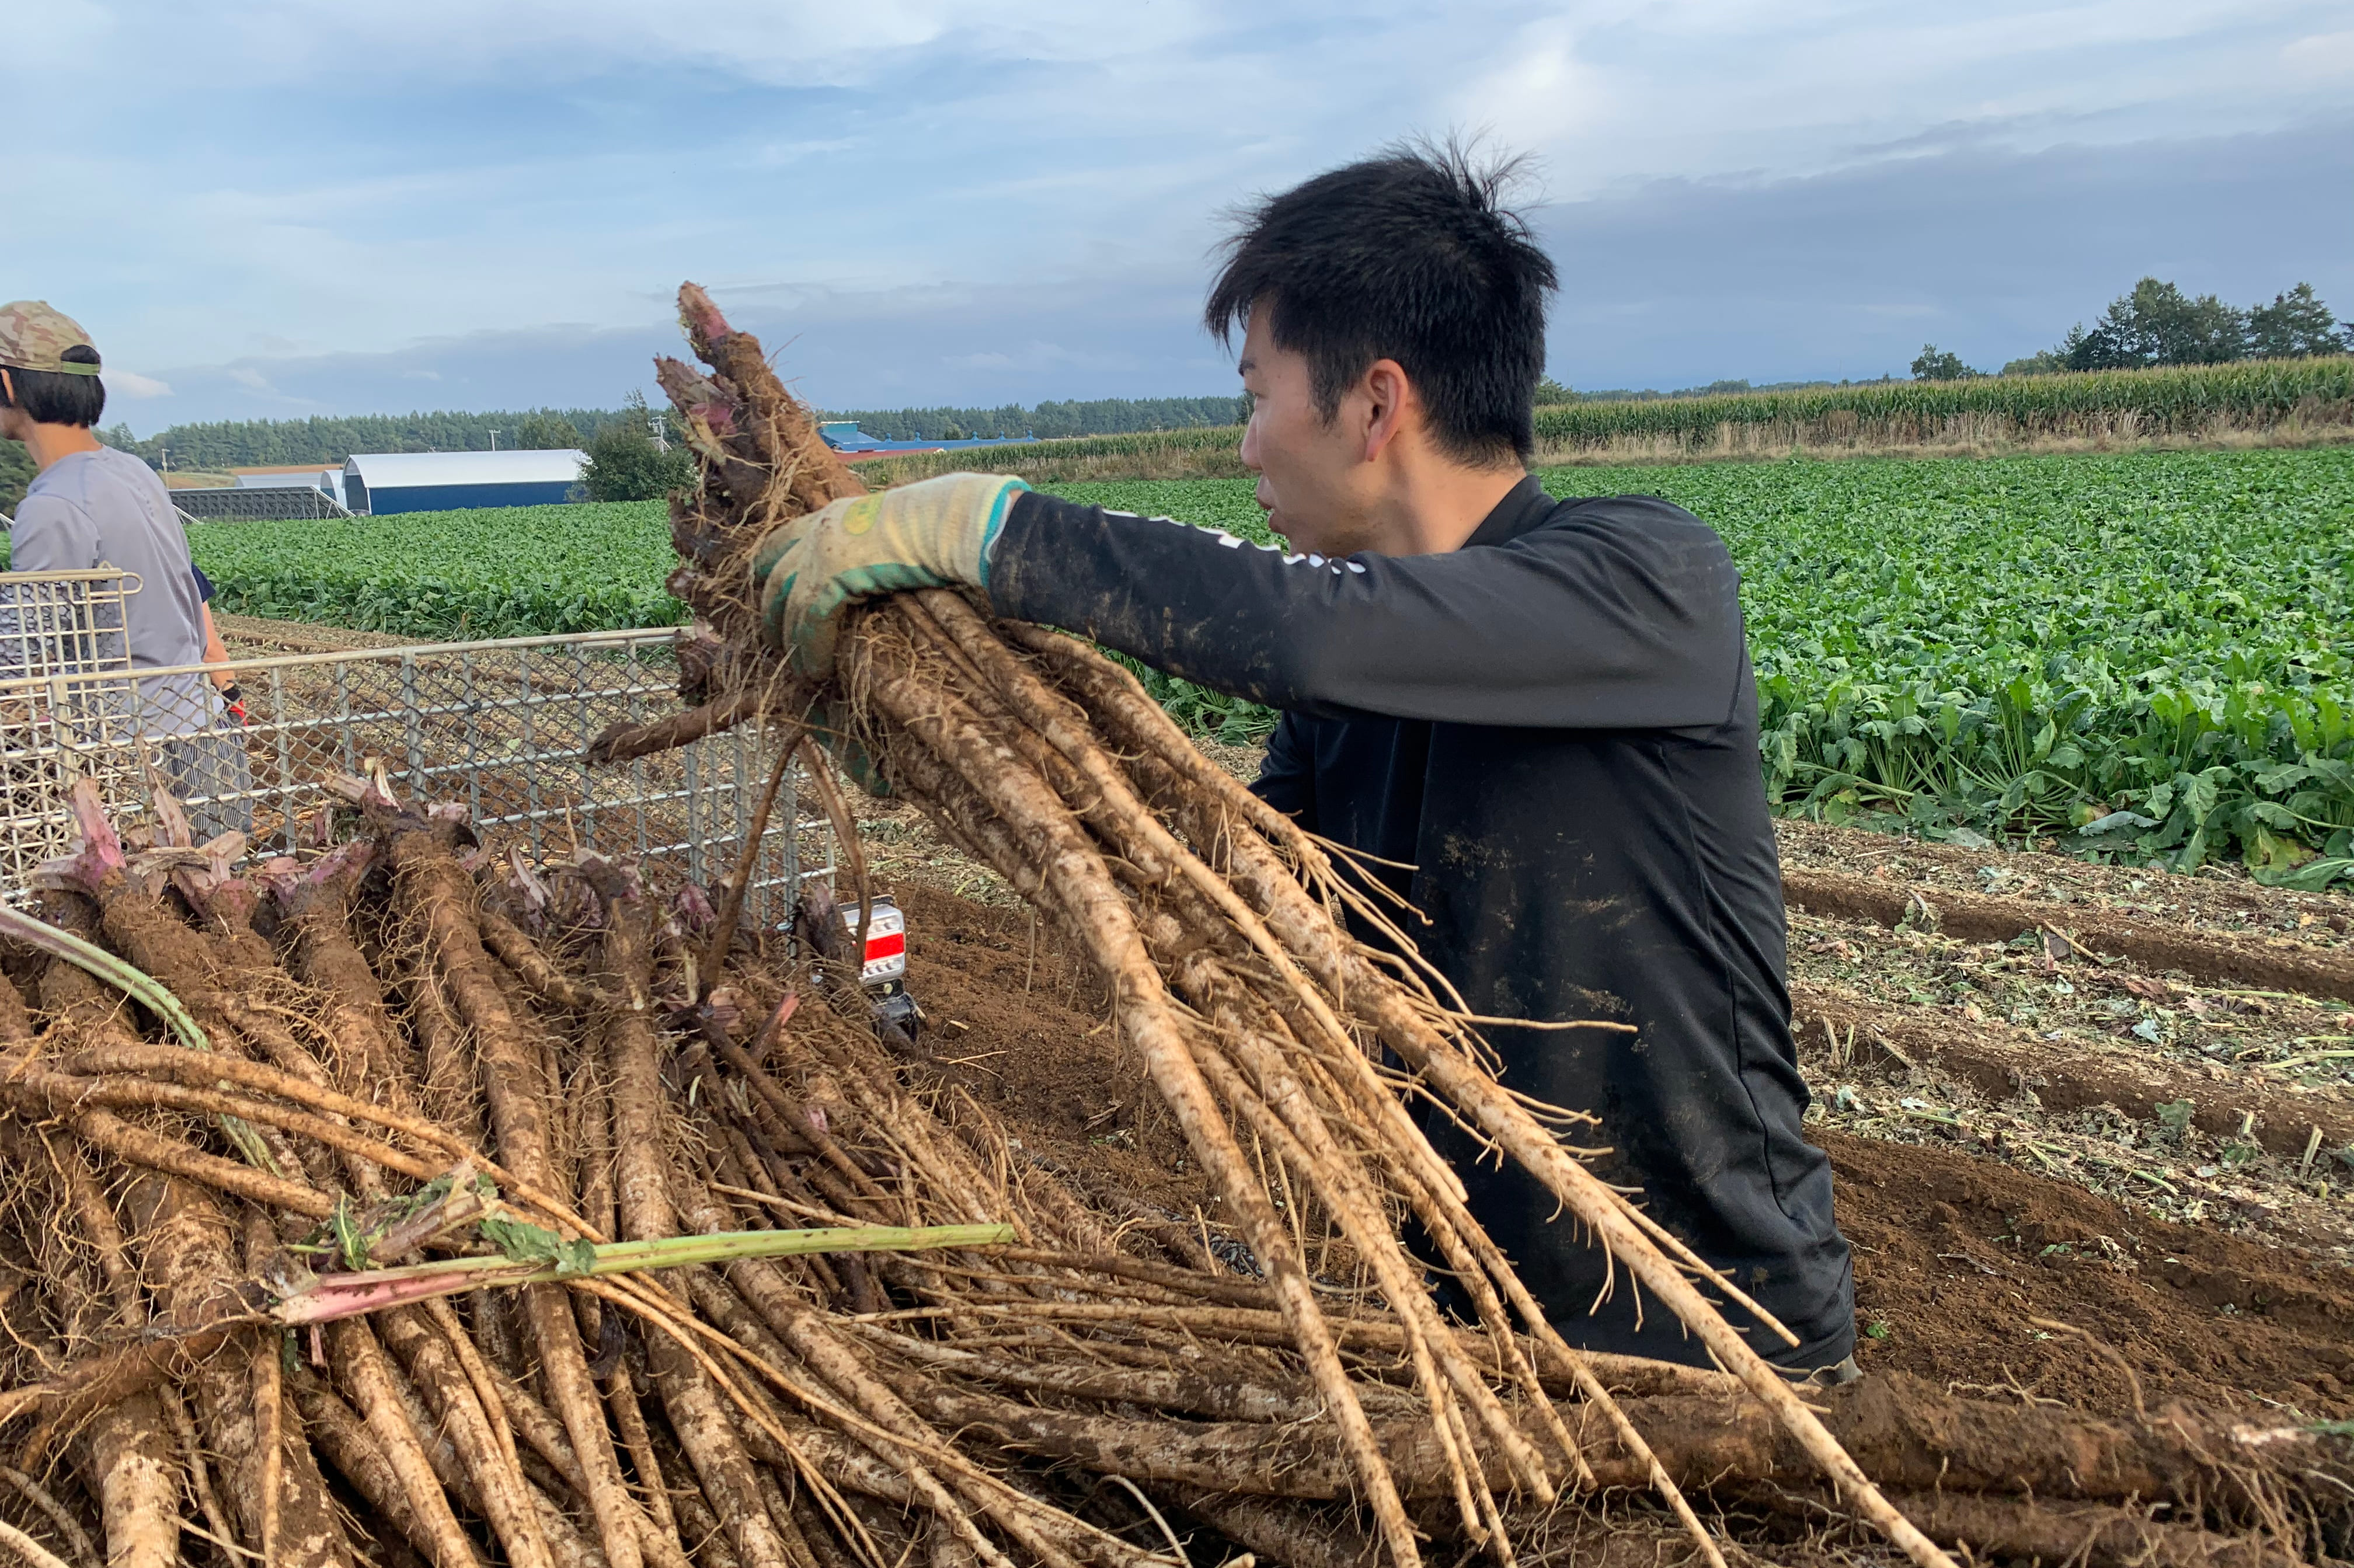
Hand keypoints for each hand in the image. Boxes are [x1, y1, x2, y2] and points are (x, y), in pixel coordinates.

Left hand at [753, 473, 1028, 677]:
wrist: (947, 522)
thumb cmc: (937, 526)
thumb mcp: (892, 533)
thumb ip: (870, 550)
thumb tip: (873, 577)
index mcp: (831, 515)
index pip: (781, 540)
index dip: (769, 569)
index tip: (766, 593)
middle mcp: (817, 530)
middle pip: (774, 573)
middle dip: (769, 609)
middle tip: (773, 639)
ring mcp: (819, 553)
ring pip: (786, 603)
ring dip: (788, 638)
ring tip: (797, 666)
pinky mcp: (830, 579)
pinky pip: (809, 623)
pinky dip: (810, 650)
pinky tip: (816, 670)